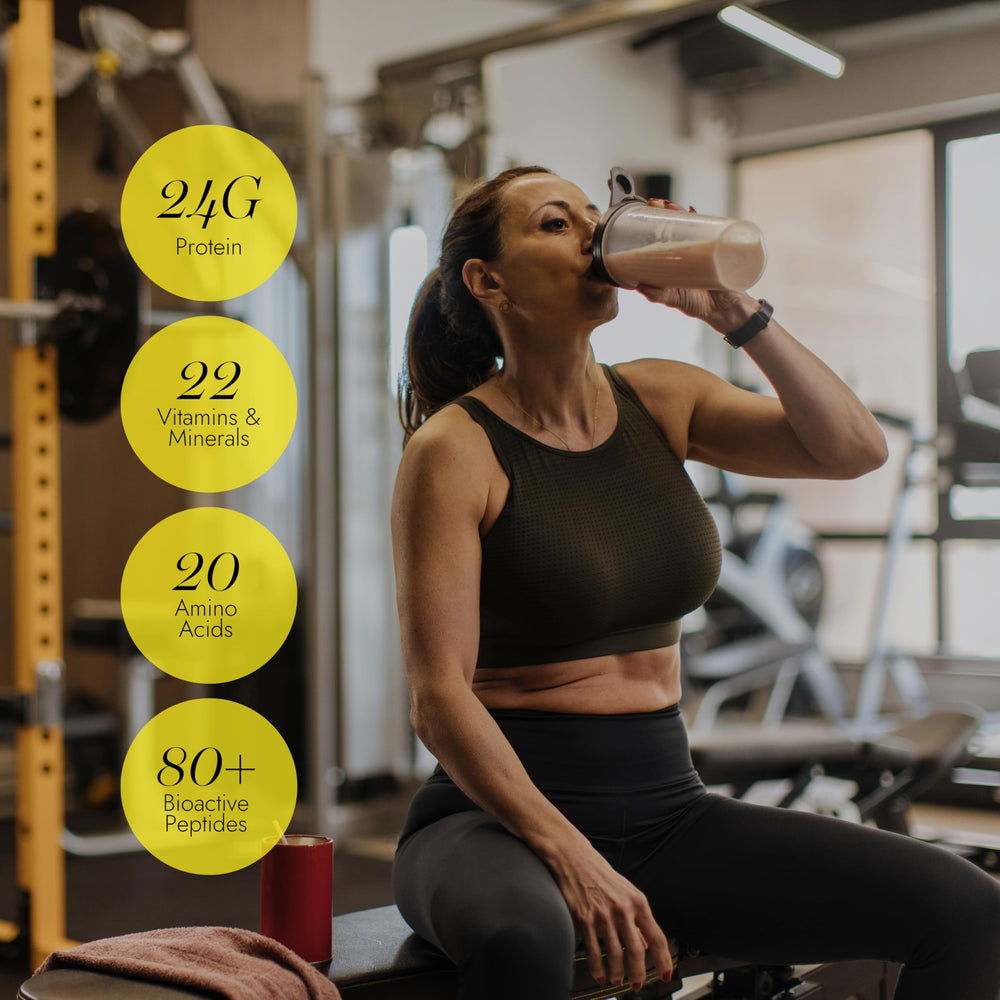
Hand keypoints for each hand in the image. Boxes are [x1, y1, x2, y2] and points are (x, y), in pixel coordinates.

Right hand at [548, 839, 673, 991]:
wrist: (574, 858)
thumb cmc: (600, 873)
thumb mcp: (626, 892)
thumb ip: (637, 919)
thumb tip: (646, 943)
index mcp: (637, 902)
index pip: (657, 937)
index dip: (663, 960)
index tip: (665, 974)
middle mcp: (622, 909)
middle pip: (636, 951)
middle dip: (638, 973)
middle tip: (637, 984)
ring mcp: (603, 915)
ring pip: (616, 954)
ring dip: (617, 973)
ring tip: (617, 980)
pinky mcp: (585, 919)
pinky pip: (594, 951)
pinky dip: (598, 968)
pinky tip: (600, 975)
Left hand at [636, 198, 757, 330]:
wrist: (723, 309)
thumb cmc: (696, 304)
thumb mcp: (672, 298)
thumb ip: (656, 293)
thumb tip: (636, 284)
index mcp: (673, 260)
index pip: (661, 236)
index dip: (652, 224)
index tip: (641, 213)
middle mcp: (687, 250)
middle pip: (674, 225)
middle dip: (664, 211)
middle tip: (655, 203)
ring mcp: (702, 247)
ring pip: (690, 224)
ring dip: (679, 212)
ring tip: (669, 205)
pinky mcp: (717, 248)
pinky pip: (710, 230)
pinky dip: (702, 219)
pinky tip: (693, 212)